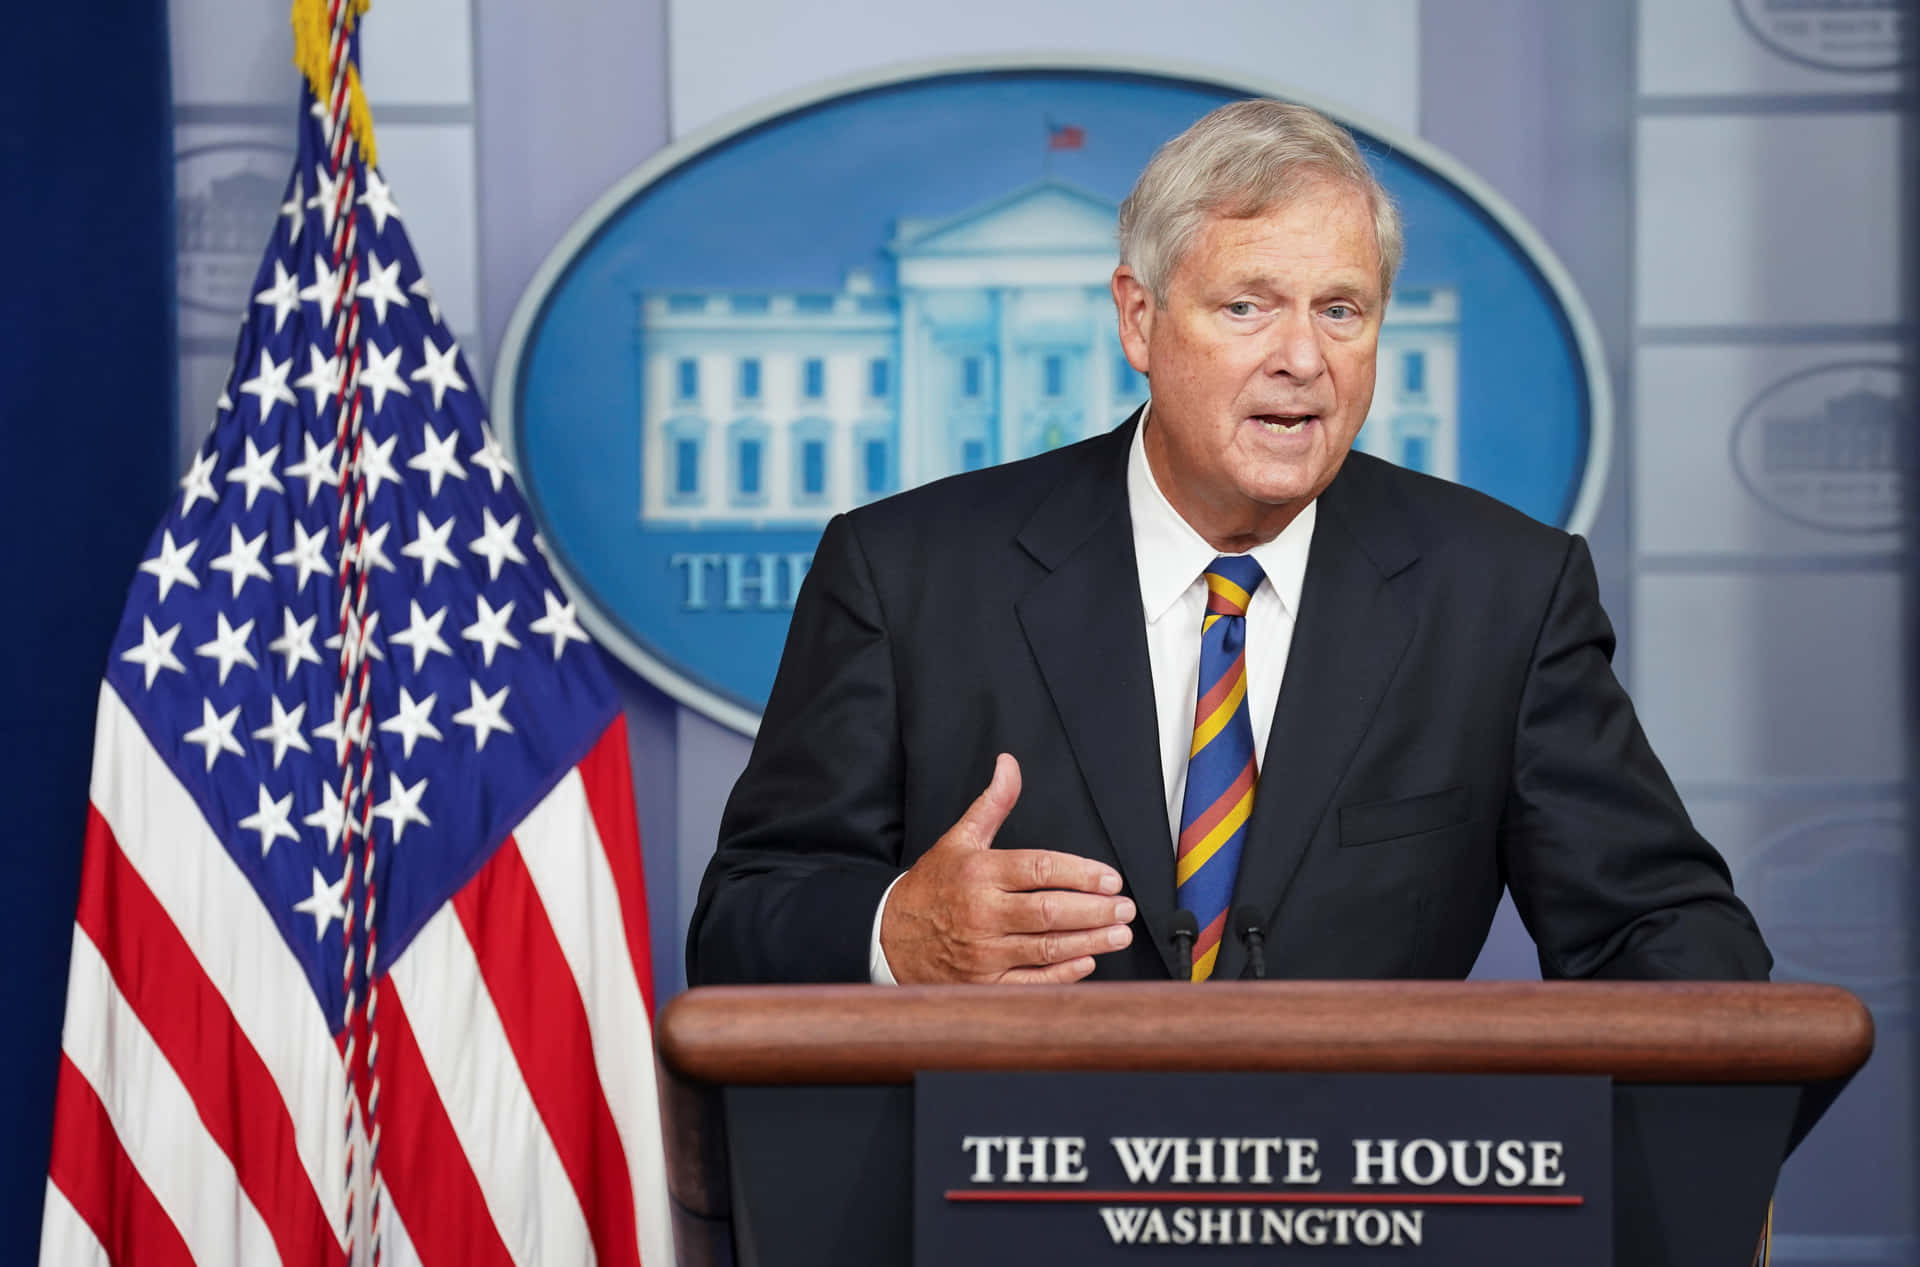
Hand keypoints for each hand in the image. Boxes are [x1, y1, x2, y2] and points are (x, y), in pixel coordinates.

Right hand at [879, 753, 1134, 983]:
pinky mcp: (983, 982)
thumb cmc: (931, 886)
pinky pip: (1031, 982)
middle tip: (1124, 907)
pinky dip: (1063, 973)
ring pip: (1046, 947)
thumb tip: (1009, 765)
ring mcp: (983, 951)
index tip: (1110, 878)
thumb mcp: (959, 839)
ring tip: (1119, 934)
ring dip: (1090, 941)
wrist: (888, 937)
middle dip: (1095, 910)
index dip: (1080, 874)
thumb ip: (992, 804)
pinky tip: (1087, 961)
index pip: (1039, 869)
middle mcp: (981, 912)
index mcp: (979, 872)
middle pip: (1049, 910)